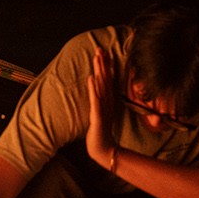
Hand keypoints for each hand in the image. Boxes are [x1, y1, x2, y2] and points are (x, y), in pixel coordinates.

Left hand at [86, 47, 118, 168]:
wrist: (103, 149)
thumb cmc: (101, 132)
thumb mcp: (101, 113)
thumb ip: (101, 102)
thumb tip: (99, 90)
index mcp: (108, 100)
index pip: (107, 79)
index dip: (106, 65)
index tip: (103, 51)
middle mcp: (107, 102)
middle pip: (105, 79)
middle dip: (102, 63)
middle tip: (100, 48)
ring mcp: (103, 108)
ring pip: (101, 86)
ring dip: (99, 71)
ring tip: (97, 58)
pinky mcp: (98, 115)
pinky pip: (95, 100)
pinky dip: (94, 89)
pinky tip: (91, 78)